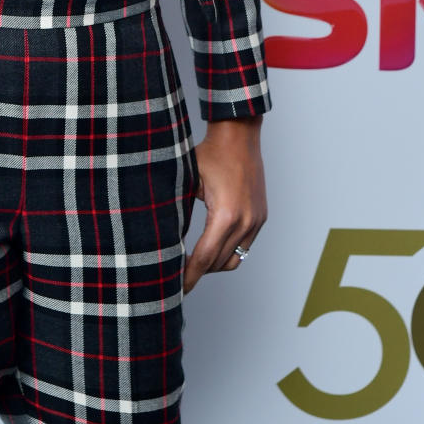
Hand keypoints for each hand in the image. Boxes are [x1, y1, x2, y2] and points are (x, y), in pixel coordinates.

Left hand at [183, 116, 266, 293]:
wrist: (239, 135)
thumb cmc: (211, 153)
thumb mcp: (188, 182)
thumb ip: (179, 212)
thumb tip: (163, 237)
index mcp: (226, 216)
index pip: (204, 258)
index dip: (189, 276)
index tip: (177, 288)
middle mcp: (245, 222)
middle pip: (219, 263)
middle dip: (199, 273)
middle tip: (178, 278)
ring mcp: (256, 221)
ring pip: (234, 259)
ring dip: (214, 265)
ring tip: (193, 264)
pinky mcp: (260, 217)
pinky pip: (245, 246)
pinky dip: (227, 252)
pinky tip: (211, 248)